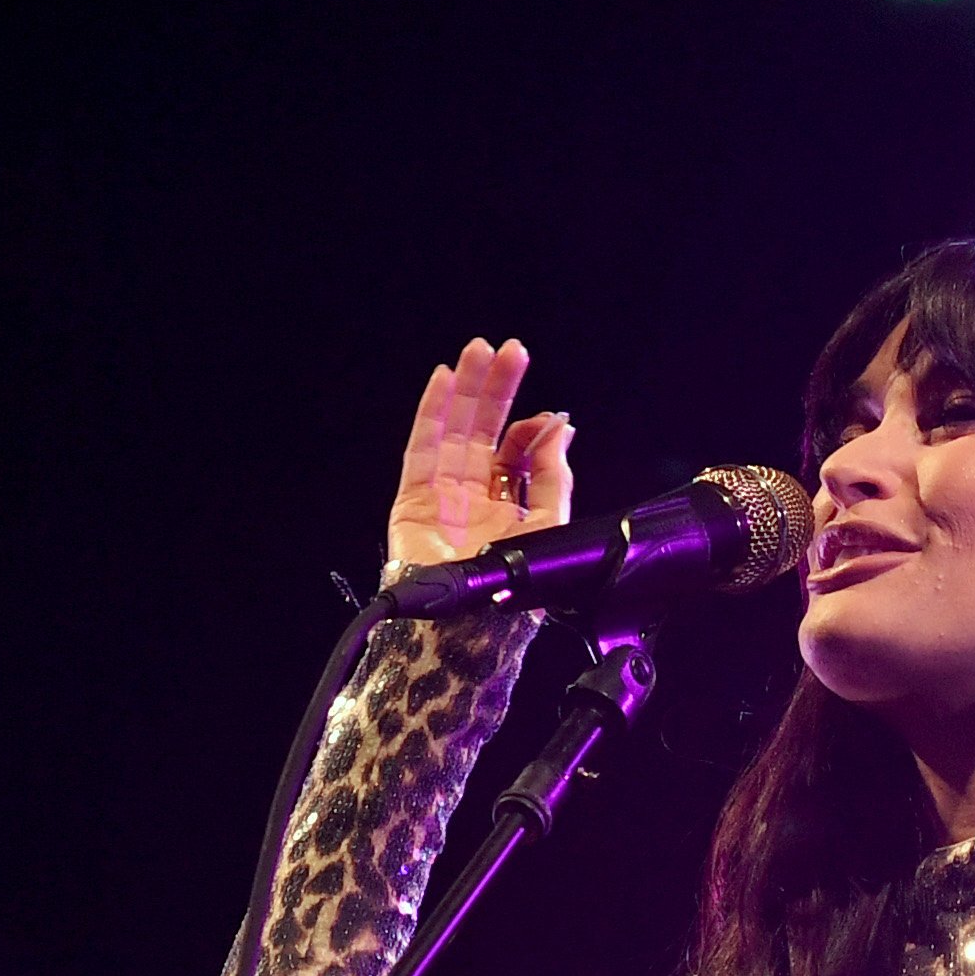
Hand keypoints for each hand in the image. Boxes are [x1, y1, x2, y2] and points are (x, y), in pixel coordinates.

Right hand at [387, 336, 575, 575]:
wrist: (469, 624)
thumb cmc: (510, 591)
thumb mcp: (549, 528)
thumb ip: (555, 477)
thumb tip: (560, 429)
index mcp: (507, 512)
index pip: (516, 456)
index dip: (530, 430)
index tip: (546, 415)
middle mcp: (473, 500)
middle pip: (484, 433)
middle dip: (497, 391)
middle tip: (510, 351)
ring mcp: (442, 496)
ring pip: (454, 432)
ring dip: (467, 390)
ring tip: (480, 351)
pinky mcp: (413, 498)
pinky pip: (422, 446)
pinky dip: (433, 411)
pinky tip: (446, 379)